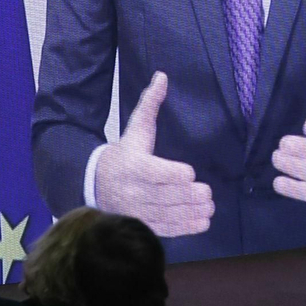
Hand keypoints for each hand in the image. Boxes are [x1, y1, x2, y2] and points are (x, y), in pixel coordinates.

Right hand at [94, 72, 214, 236]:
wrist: (96, 183)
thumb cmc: (125, 152)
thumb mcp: (135, 128)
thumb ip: (150, 104)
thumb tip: (162, 76)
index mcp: (132, 165)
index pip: (153, 172)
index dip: (172, 174)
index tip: (190, 172)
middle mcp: (133, 191)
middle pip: (163, 196)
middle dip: (188, 196)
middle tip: (207, 193)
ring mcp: (137, 210)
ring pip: (166, 215)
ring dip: (190, 213)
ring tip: (209, 207)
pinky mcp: (142, 223)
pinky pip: (165, 229)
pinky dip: (185, 228)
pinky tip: (203, 222)